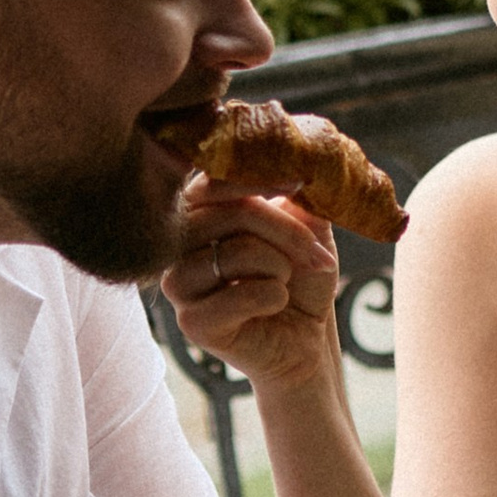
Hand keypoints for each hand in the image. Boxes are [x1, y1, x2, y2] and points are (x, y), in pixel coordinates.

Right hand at [163, 183, 342, 395]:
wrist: (306, 336)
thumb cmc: (299, 276)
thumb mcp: (306, 224)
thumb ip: (294, 192)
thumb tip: (295, 160)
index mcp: (197, 210)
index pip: (213, 179)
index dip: (256, 179)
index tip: (297, 185)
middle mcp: (177, 243)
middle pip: (229, 214)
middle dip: (286, 231)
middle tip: (319, 254)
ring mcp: (179, 284)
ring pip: (236, 253)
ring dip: (280, 266)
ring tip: (286, 281)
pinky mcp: (191, 323)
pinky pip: (241, 295)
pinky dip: (275, 296)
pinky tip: (275, 304)